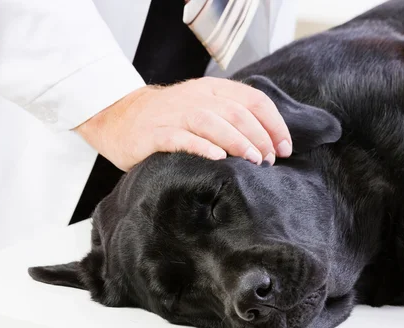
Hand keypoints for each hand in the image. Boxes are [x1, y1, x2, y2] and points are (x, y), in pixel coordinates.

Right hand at [76, 77, 291, 170]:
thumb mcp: (203, 108)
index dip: (274, 124)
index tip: (284, 148)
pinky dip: (201, 146)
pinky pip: (180, 138)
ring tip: (255, 160)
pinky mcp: (155, 133)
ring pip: (212, 122)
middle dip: (260, 136)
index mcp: (212, 90)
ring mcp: (174, 114)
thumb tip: (271, 143)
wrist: (119, 118)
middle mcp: (195, 98)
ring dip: (238, 141)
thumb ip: (232, 116)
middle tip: (270, 160)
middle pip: (236, 112)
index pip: (253, 100)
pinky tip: (218, 157)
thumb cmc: (171, 119)